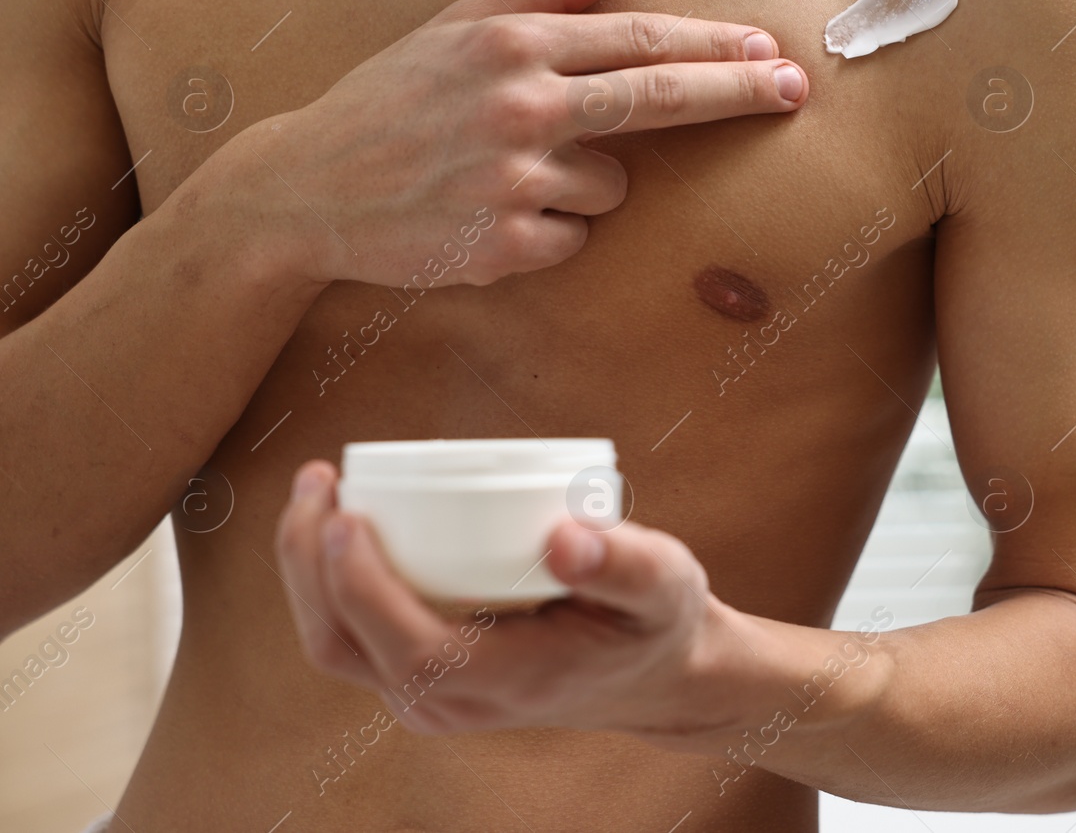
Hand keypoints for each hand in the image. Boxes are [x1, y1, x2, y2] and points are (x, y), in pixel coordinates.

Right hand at [212, 0, 809, 288]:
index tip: (768, 48)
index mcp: (511, 44)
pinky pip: (576, 241)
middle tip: (793, 89)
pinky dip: (550, 234)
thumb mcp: (455, 25)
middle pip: (660, 97)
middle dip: (736, 91)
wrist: (305, 188)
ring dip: (583, 184)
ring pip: (613, 186)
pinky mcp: (504, 247)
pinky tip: (492, 216)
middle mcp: (520, 105)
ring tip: (507, 175)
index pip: (639, 39)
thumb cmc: (388, 101)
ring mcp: (514, 179)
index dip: (713, 44)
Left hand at [273, 460, 762, 742]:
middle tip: (318, 479)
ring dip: (307, 568)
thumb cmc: (656, 623)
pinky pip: (352, 636)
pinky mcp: (423, 677)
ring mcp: (429, 696)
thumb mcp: (664, 587)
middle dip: (308, 560)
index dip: (357, 581)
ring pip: (334, 642)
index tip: (346, 512)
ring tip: (317, 490)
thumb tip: (565, 537)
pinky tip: (334, 522)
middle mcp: (449, 702)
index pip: (401, 642)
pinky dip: (327, 581)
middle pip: (341, 641)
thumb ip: (626, 564)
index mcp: (499, 683)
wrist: (657, 677)